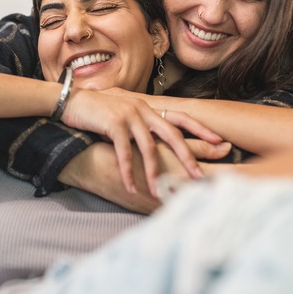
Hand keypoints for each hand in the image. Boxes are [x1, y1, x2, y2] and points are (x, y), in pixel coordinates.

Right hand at [61, 87, 224, 196]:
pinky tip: (130, 186)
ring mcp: (129, 116)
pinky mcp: (113, 124)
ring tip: (158, 192)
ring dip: (154, 173)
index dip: (201, 130)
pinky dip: (128, 171)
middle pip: (173, 135)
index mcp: (149, 108)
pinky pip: (124, 152)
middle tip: (199, 177)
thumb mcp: (124, 115)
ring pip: (149, 148)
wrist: (71, 100)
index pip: (181, 118)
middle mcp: (143, 109)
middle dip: (187, 157)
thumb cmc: (98, 111)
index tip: (220, 143)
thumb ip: (140, 125)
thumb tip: (154, 144)